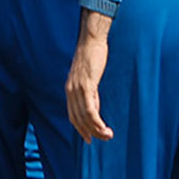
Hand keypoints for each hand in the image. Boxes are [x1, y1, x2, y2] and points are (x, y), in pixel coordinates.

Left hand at [65, 11, 114, 141]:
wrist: (92, 40)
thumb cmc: (93, 56)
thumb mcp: (89, 76)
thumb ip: (90, 92)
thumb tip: (94, 107)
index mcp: (70, 89)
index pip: (73, 115)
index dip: (80, 129)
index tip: (89, 139)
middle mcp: (71, 90)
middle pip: (78, 119)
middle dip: (90, 132)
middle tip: (103, 139)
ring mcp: (77, 88)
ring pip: (84, 117)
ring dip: (96, 130)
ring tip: (108, 135)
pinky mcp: (86, 85)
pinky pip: (90, 109)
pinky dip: (96, 121)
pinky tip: (104, 127)